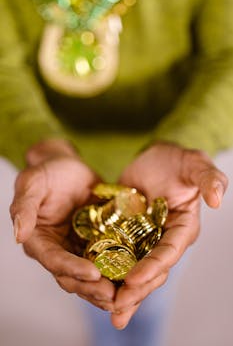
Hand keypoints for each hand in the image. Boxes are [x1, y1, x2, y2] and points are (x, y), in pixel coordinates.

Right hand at [10, 139, 115, 310]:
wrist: (69, 167)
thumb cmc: (48, 173)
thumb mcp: (32, 184)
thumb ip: (24, 208)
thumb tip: (18, 235)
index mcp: (40, 240)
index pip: (54, 260)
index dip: (72, 269)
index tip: (93, 274)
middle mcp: (59, 249)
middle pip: (73, 276)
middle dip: (92, 288)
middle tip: (114, 296)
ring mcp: (78, 248)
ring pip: (91, 275)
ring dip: (107, 287)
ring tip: (127, 294)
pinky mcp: (96, 242)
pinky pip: (107, 259)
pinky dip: (118, 270)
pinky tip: (135, 276)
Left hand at [111, 142, 227, 328]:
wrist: (153, 158)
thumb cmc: (176, 160)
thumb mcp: (194, 164)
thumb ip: (208, 178)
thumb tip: (216, 200)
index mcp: (182, 228)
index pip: (169, 252)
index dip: (153, 267)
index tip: (133, 280)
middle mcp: (163, 239)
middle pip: (151, 269)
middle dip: (136, 289)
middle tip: (116, 308)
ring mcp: (143, 239)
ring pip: (134, 269)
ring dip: (122, 291)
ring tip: (107, 311)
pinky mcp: (126, 234)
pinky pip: (117, 255)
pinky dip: (108, 271)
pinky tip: (94, 286)